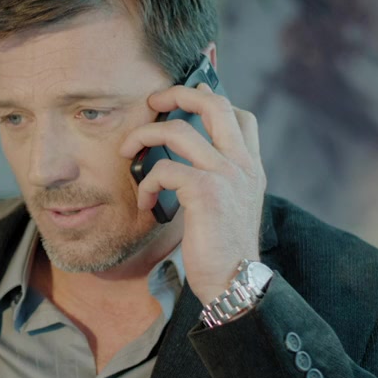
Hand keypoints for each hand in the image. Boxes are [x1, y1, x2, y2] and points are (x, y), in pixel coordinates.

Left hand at [118, 83, 266, 304]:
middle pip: (213, 103)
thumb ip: (217, 179)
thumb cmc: (223, 250)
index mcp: (250, 167)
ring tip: (127, 151)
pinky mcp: (205, 192)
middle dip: (176, 93)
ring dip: (143, 136)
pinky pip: (163, 169)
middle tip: (152, 101)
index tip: (187, 97)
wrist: (235, 283)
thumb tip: (187, 161)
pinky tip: (144, 201)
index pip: (240, 115)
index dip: (212, 98)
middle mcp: (242, 165)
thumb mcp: (229, 206)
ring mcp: (226, 175)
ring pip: (178, 130)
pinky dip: (146, 183)